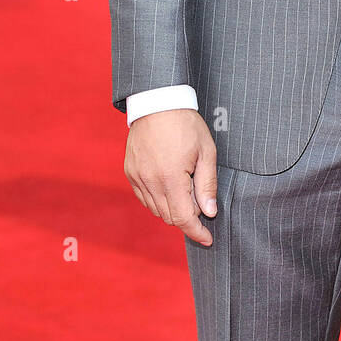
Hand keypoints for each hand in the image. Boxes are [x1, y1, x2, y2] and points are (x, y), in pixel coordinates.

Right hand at [124, 109, 217, 245]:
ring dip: (172, 208)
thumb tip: (209, 212)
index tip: (208, 238)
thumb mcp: (206, 151)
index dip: (196, 232)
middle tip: (201, 203)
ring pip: (156, 209)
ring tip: (186, 188)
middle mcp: (150, 181)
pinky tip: (170, 185)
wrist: (158, 102)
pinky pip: (145, 198)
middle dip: (188, 218)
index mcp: (171, 177)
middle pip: (169, 217)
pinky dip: (158, 199)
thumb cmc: (186, 124)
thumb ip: (207, 184)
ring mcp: (137, 177)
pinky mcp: (130, 172)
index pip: (183, 218)